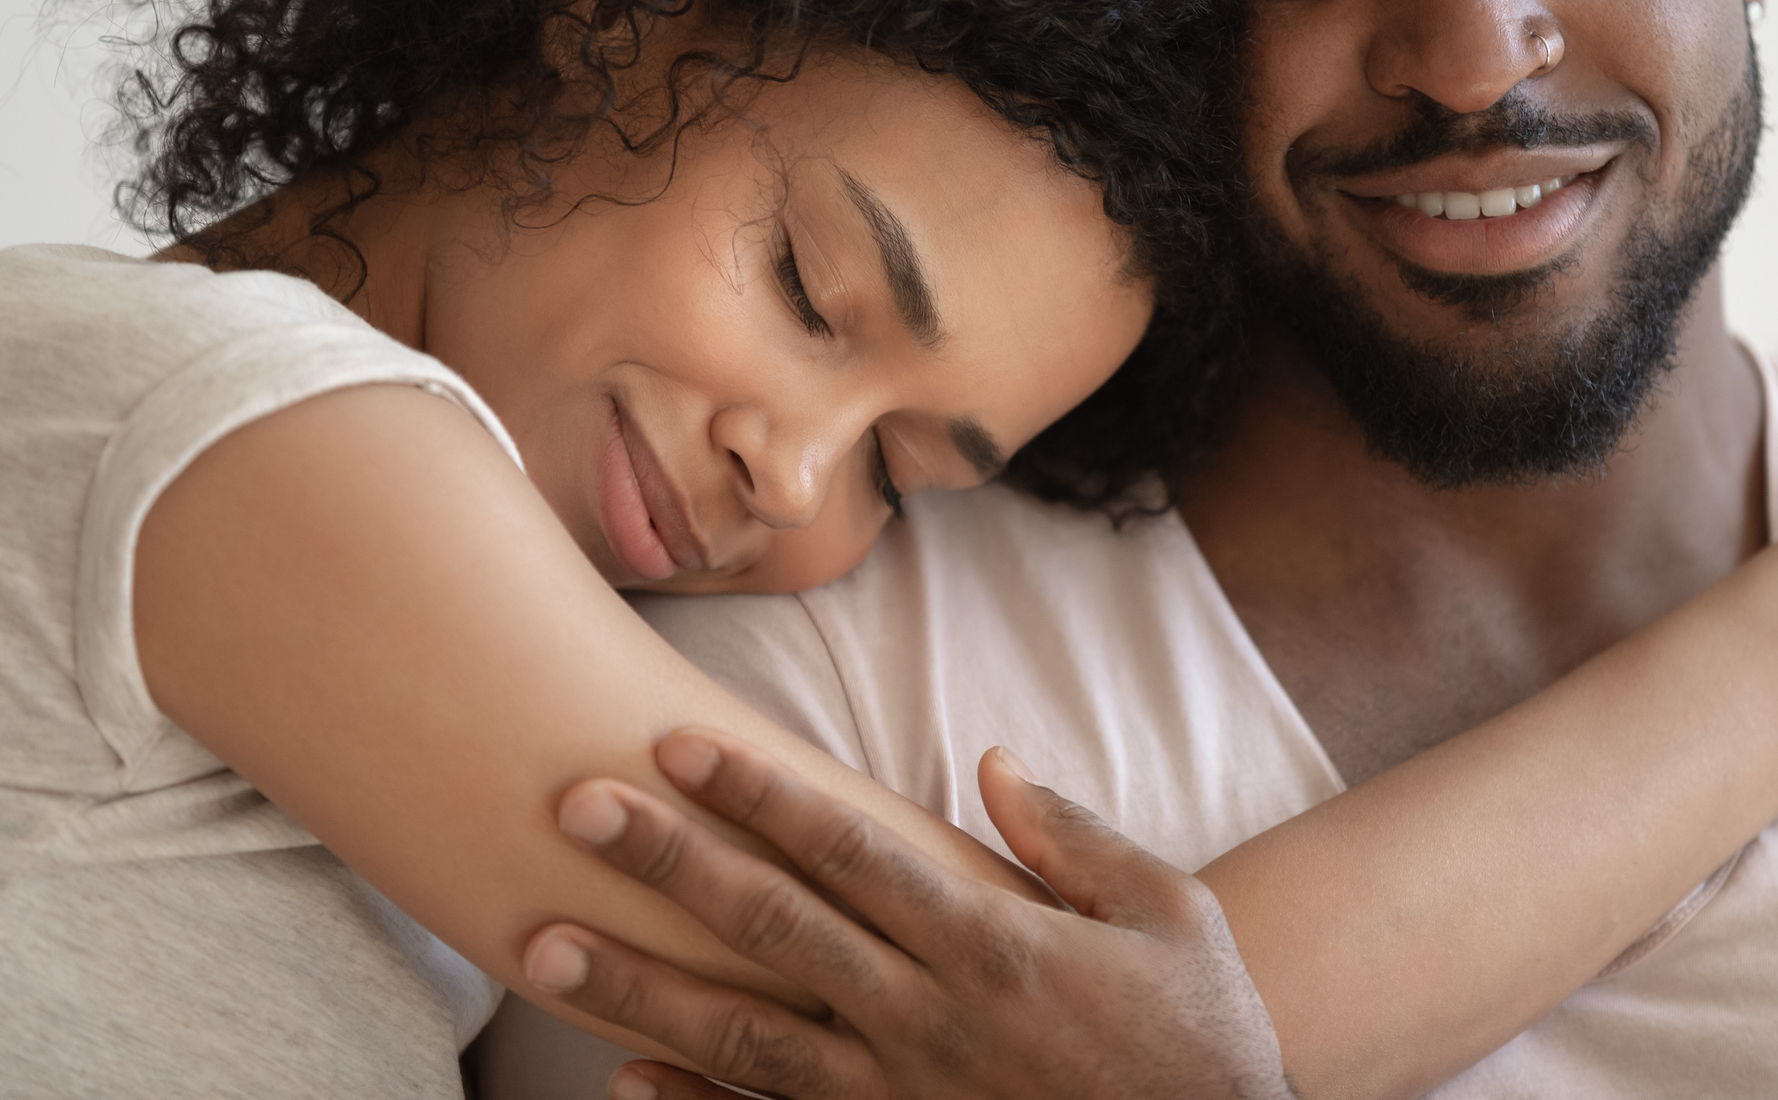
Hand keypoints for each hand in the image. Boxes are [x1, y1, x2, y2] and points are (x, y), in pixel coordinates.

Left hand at [522, 730, 1294, 1099]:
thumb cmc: (1201, 1040)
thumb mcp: (1172, 917)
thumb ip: (1074, 838)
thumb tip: (989, 763)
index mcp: (996, 946)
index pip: (850, 851)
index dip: (759, 794)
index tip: (677, 746)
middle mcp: (930, 1020)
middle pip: (774, 928)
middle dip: (668, 864)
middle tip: (573, 808)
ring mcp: (901, 1099)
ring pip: (745, 1037)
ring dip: (639, 987)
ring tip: (544, 949)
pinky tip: (621, 1079)